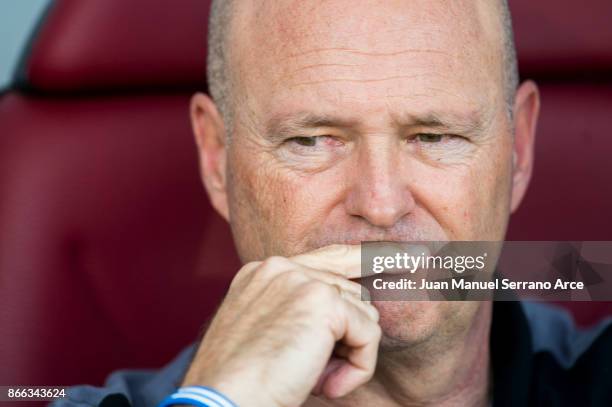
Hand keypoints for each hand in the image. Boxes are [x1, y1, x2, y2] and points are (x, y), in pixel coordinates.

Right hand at [181, 245, 380, 406]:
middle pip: (350, 291)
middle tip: (317, 374)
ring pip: (362, 313)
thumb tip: (353, 313)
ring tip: (316, 381)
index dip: (366, 259)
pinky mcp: (323, 303)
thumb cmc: (240, 383)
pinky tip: (328, 387)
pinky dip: (359, 368)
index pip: (328, 258)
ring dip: (350, 355)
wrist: (222, 401)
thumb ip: (296, 313)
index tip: (405, 256)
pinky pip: (370, 334)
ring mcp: (301, 280)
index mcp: (263, 273)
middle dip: (345, 336)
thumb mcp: (265, 335)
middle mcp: (281, 268)